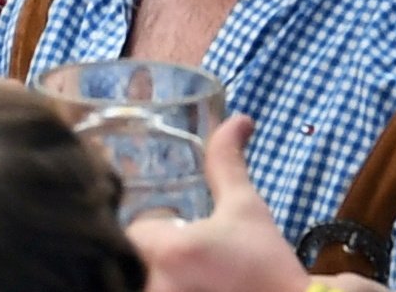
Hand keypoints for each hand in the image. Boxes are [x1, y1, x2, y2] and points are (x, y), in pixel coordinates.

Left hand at [129, 120, 314, 291]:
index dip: (153, 229)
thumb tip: (238, 120)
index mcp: (170, 252)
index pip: (134, 233)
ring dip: (154, 274)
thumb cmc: (265, 263)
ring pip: (137, 281)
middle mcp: (156, 285)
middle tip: (183, 258)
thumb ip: (227, 162)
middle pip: (129, 262)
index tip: (175, 232)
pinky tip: (195, 285)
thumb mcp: (245, 207)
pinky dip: (167, 287)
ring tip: (188, 273)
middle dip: (146, 256)